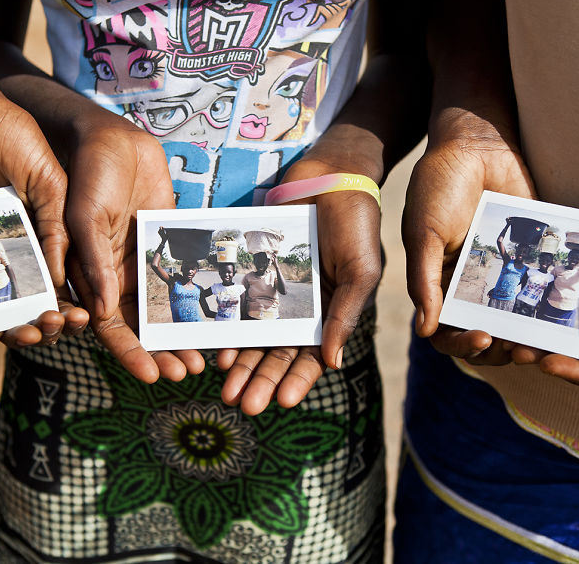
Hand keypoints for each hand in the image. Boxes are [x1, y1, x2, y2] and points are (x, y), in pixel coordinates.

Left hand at [0, 81, 87, 342]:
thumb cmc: (17, 139)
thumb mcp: (52, 183)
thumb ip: (57, 228)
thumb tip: (61, 279)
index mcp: (52, 234)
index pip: (70, 280)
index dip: (81, 302)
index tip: (90, 317)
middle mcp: (23, 248)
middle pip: (41, 301)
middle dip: (55, 323)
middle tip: (64, 326)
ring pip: (9, 303)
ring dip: (24, 325)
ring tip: (37, 331)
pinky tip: (1, 324)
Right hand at [64, 107, 203, 382]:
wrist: (112, 137)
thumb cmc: (89, 173)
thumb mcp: (86, 215)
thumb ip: (93, 261)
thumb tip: (100, 312)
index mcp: (87, 274)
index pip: (107, 327)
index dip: (128, 353)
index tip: (152, 376)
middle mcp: (114, 274)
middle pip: (137, 326)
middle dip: (160, 351)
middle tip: (187, 373)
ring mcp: (139, 260)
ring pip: (161, 307)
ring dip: (178, 331)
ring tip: (203, 357)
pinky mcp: (162, 243)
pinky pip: (179, 276)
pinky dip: (193, 296)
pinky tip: (215, 313)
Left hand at [218, 135, 382, 414]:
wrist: (330, 174)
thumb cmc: (355, 222)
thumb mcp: (361, 270)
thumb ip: (345, 314)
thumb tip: (332, 362)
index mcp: (331, 313)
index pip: (313, 356)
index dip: (297, 381)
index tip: (282, 403)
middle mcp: (302, 309)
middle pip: (278, 354)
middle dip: (262, 381)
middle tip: (242, 405)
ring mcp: (276, 291)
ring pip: (255, 337)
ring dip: (242, 364)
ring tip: (225, 388)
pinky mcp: (254, 271)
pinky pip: (239, 306)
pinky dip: (230, 329)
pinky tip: (217, 350)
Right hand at [402, 108, 535, 362]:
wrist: (475, 144)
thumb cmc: (439, 187)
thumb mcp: (424, 233)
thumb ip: (424, 280)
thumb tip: (425, 330)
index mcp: (436, 283)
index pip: (444, 331)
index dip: (459, 344)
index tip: (480, 338)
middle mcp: (467, 283)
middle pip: (481, 333)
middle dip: (498, 349)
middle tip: (519, 351)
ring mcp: (500, 271)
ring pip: (513, 318)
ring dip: (524, 336)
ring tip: (541, 343)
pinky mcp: (528, 255)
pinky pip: (538, 287)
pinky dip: (547, 304)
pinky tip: (560, 313)